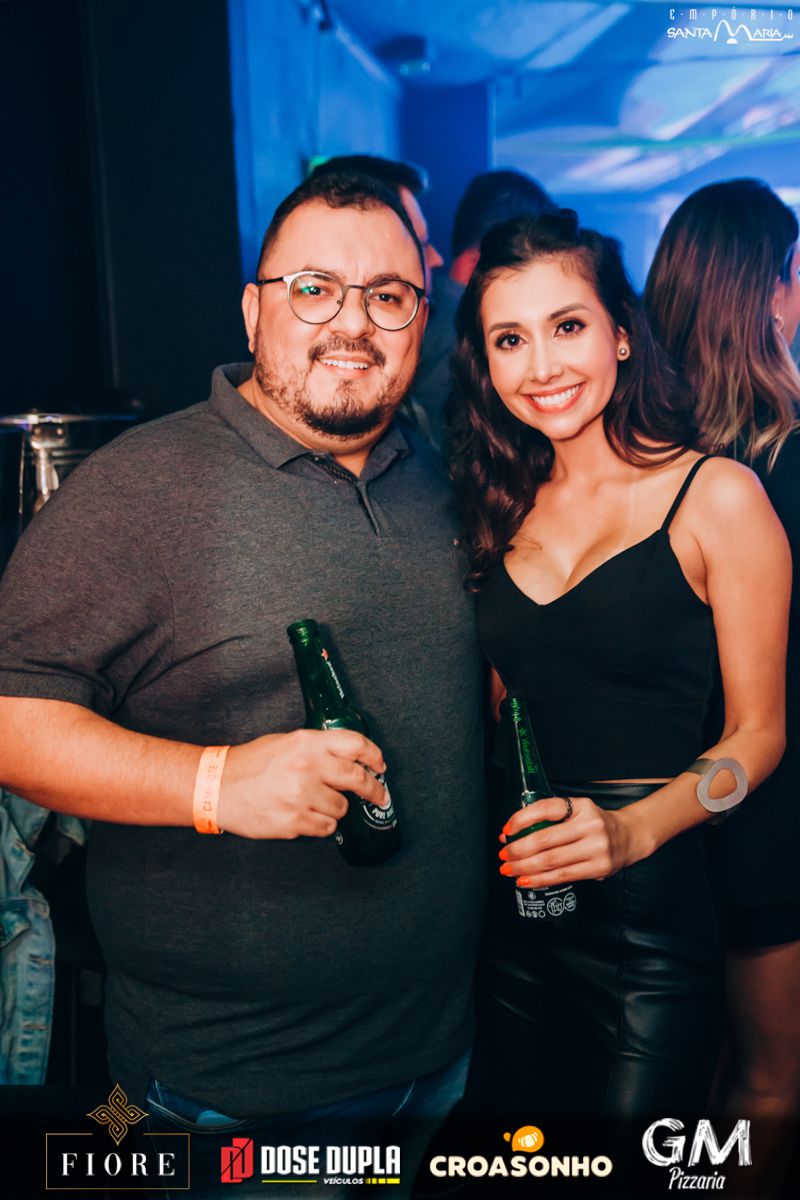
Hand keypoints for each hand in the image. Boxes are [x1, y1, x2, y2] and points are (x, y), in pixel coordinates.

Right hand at [217, 729, 387, 839]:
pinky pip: (325, 828)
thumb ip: (317, 748)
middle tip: (379, 796)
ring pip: (341, 808)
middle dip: (374, 790)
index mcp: (307, 744)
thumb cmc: (250, 764)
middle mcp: (307, 768)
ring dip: (336, 808)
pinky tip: (304, 815)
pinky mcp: (294, 822)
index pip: (355, 745)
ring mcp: (301, 797)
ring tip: (315, 803)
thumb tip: (349, 758)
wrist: (216, 787)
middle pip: (357, 779)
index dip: (374, 756)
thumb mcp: (286, 742)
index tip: (380, 766)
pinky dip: (321, 824)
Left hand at [498, 796, 633, 885]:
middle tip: (503, 855)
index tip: (506, 830)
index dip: (521, 819)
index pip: (546, 808)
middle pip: (545, 839)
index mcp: (581, 806)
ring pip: (551, 861)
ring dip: (525, 867)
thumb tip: (513, 833)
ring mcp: (596, 848)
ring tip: (509, 869)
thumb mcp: (578, 811)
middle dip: (518, 849)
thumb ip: (552, 818)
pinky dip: (541, 879)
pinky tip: (526, 880)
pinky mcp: (598, 868)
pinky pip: (563, 876)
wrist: (629, 837)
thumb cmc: (595, 824)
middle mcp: (590, 825)